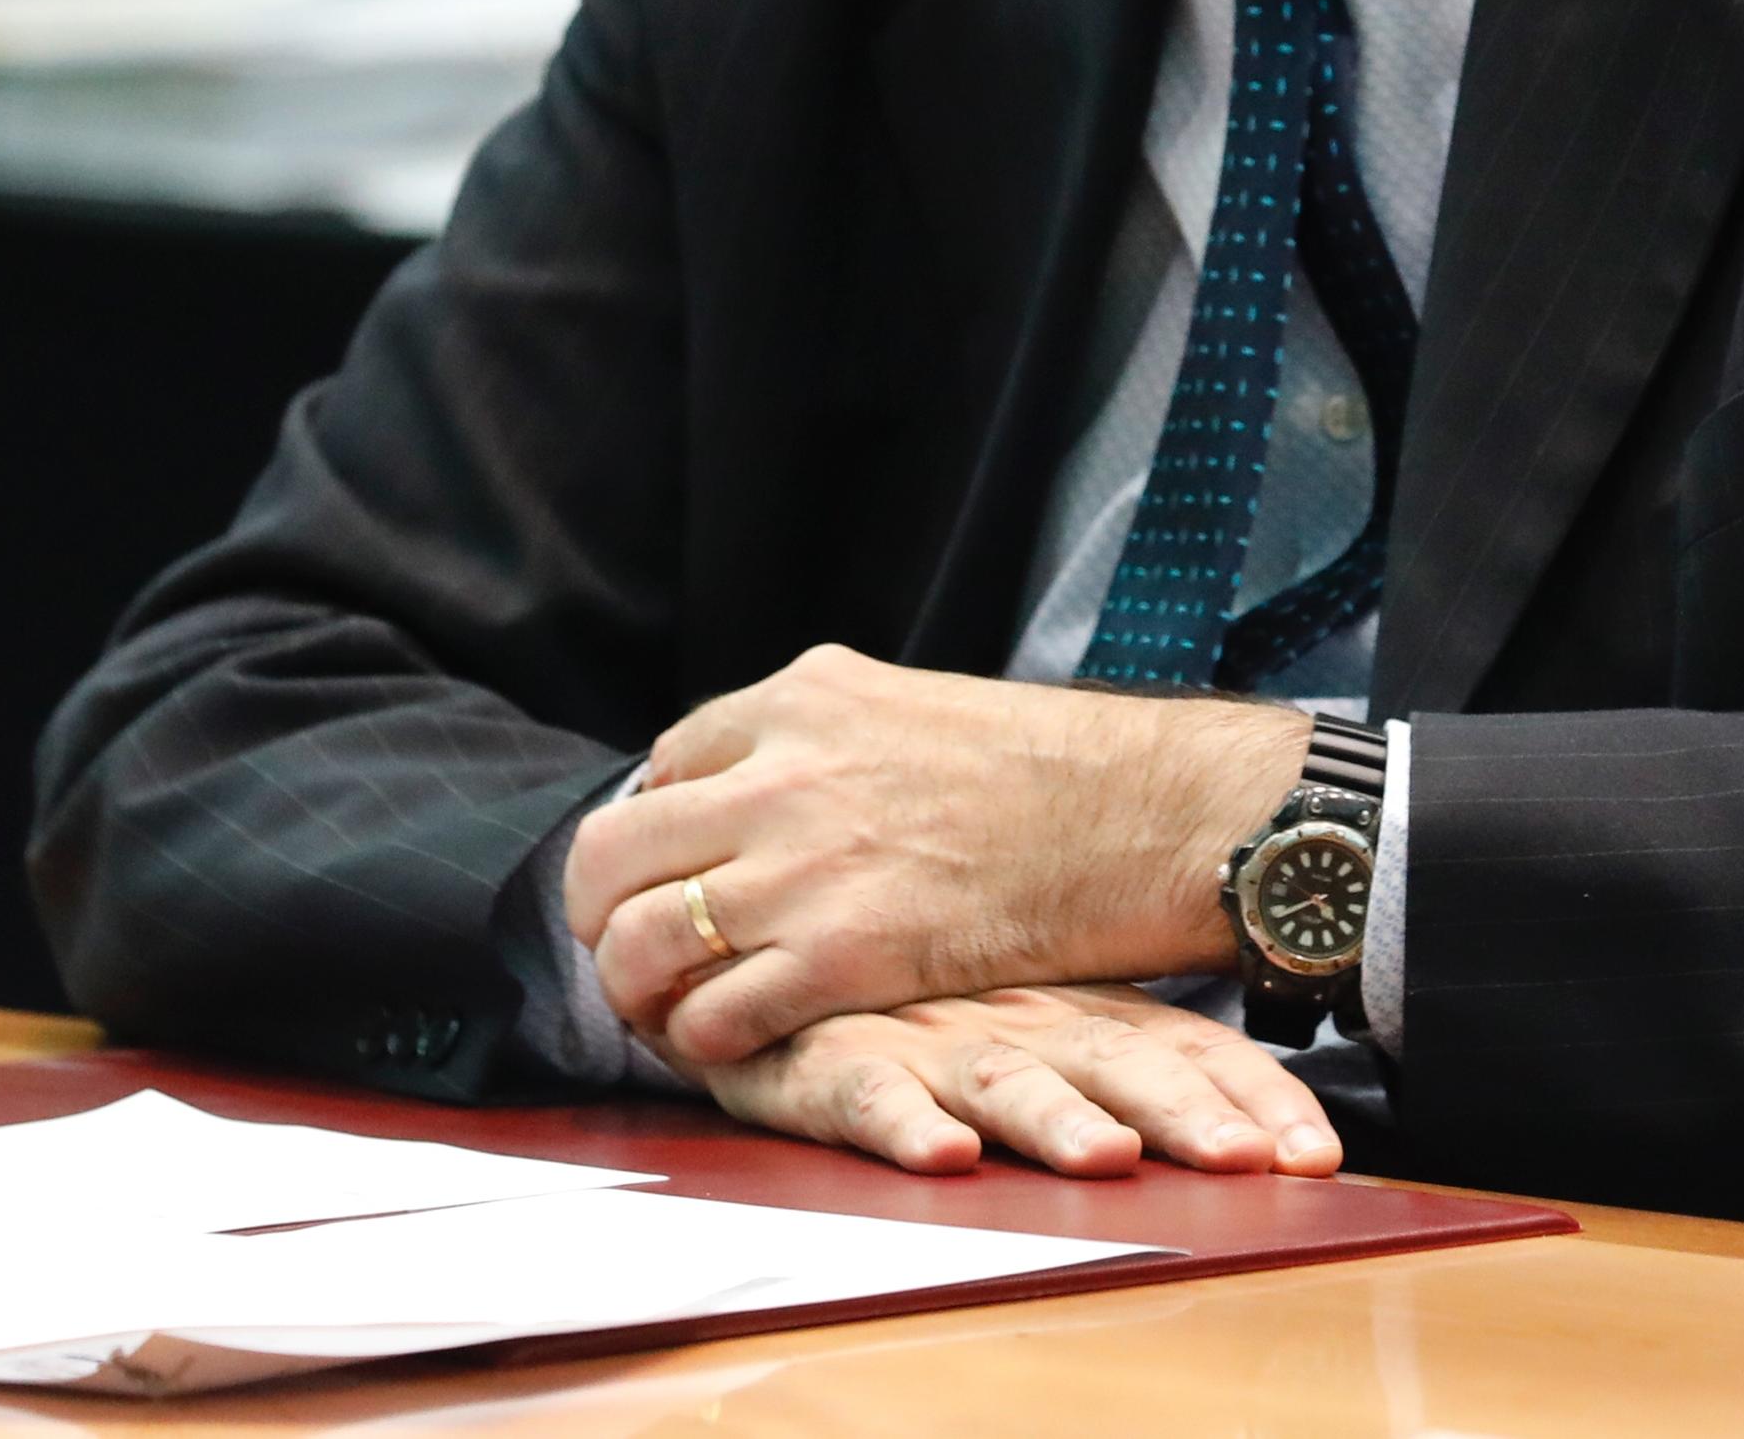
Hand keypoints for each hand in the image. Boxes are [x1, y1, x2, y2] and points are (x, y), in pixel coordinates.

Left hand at [562, 643, 1303, 1066]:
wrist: (1140, 813)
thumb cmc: (1050, 769)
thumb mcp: (911, 706)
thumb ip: (824, 739)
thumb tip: (761, 784)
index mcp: (801, 699)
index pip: (666, 763)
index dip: (660, 827)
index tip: (677, 869)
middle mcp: (782, 775)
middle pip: (614, 850)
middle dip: (603, 909)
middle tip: (629, 945)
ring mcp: (805, 866)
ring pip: (641, 940)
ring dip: (636, 985)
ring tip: (663, 1008)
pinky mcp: (843, 955)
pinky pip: (716, 1014)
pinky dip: (704, 1041)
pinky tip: (728, 1044)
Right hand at [679, 982, 1342, 1179]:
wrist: (778, 951)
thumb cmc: (930, 997)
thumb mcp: (1045, 1016)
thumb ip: (1134, 1056)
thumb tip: (1263, 1130)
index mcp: (1079, 1007)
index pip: (1186, 1044)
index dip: (1251, 1097)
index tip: (1313, 1154)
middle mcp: (1019, 1016)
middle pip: (1114, 1061)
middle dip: (1182, 1111)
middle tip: (1239, 1160)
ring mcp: (927, 1035)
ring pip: (1001, 1077)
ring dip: (1055, 1120)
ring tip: (1105, 1158)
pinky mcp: (829, 1055)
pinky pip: (865, 1090)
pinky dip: (902, 1123)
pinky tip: (940, 1154)